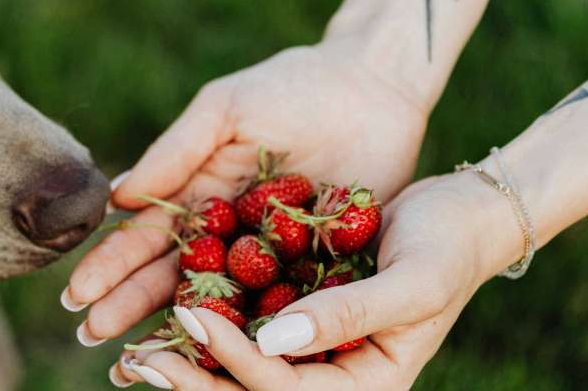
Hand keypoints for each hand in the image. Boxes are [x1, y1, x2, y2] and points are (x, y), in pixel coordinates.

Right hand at [65, 41, 429, 346]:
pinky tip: (224, 361)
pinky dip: (253, 335)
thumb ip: (176, 151)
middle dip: (128, 308)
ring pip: (218, 305)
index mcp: (198, 195)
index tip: (76, 297)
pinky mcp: (317, 270)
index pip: (145, 238)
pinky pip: (281, 307)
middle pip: (170, 279)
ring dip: (179, 333)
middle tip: (91, 339)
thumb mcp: (226, 110)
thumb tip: (116, 197)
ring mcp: (270, 257)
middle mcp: (226, 233)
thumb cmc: (293, 87)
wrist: (375, 86)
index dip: (110, 267)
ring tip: (138, 364)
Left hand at [116, 172, 517, 389]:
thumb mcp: (412, 284)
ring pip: (237, 369)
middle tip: (138, 361)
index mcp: (364, 387)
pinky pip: (240, 329)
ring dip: (186, 364)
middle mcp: (328, 376)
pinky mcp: (290, 315)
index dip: (237, 365)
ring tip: (130, 352)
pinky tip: (162, 310)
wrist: (457, 215)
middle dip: (194, 382)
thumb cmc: (447, 249)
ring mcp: (306, 349)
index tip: (194, 322)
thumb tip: (273, 342)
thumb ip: (347, 316)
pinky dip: (203, 327)